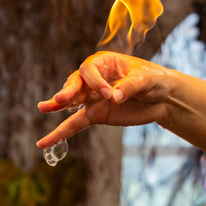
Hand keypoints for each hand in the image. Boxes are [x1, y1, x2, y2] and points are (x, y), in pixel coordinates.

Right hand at [36, 51, 172, 147]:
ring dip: (57, 105)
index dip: (95, 81)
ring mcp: (93, 98)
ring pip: (71, 102)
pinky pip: (75, 124)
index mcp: (106, 63)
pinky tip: (44, 142)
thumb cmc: (154, 80)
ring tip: (43, 108)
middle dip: (68, 90)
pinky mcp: (96, 115)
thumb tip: (113, 98)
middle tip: (61, 99)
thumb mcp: (146, 79)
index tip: (108, 93)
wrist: (162, 98)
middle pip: (76, 83)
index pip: (90, 69)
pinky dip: (60, 133)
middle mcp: (95, 79)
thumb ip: (129, 86)